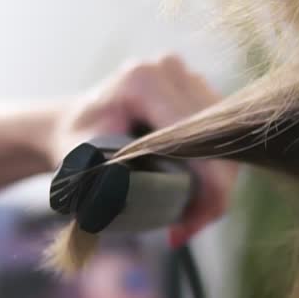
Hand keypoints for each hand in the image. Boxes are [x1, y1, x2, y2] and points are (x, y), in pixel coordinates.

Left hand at [50, 54, 238, 239]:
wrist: (72, 124)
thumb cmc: (74, 145)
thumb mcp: (83, 165)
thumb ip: (111, 180)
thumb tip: (148, 201)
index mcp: (143, 81)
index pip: (193, 138)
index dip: (205, 187)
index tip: (189, 226)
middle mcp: (171, 69)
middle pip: (216, 140)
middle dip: (213, 192)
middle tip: (189, 228)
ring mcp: (189, 76)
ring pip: (226, 142)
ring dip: (217, 185)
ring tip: (189, 217)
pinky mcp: (200, 89)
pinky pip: (222, 138)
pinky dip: (215, 172)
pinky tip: (195, 195)